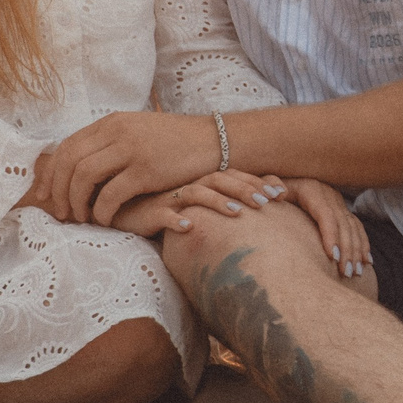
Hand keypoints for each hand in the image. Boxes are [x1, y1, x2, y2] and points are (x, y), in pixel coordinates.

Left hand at [33, 111, 229, 225]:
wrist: (214, 140)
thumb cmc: (175, 142)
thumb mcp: (137, 131)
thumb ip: (110, 143)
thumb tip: (78, 166)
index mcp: (111, 122)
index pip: (67, 147)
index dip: (51, 174)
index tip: (46, 195)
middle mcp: (117, 132)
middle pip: (69, 162)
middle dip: (57, 191)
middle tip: (59, 212)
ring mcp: (132, 150)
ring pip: (83, 177)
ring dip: (76, 202)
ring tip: (81, 218)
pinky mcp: (147, 171)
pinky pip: (110, 195)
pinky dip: (101, 211)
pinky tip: (105, 220)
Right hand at [101, 170, 289, 238]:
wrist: (119, 208)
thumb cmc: (163, 208)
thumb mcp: (196, 204)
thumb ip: (223, 202)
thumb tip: (263, 206)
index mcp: (199, 179)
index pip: (234, 175)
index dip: (258, 182)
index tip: (284, 193)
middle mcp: (186, 184)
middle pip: (221, 180)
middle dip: (247, 190)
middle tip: (270, 201)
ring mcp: (167, 196)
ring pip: (196, 194)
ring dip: (218, 203)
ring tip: (238, 214)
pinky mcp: (147, 212)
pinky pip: (162, 214)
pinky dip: (175, 220)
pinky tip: (189, 227)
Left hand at [276, 178, 372, 280]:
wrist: (287, 176)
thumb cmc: (272, 186)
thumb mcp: (268, 181)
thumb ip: (270, 185)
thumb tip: (280, 195)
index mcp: (312, 190)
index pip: (325, 214)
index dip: (330, 234)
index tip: (332, 256)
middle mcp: (329, 196)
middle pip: (343, 224)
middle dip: (347, 249)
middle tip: (346, 273)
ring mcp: (337, 203)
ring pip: (353, 227)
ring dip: (356, 250)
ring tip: (355, 273)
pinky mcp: (341, 209)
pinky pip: (356, 227)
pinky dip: (363, 244)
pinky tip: (367, 261)